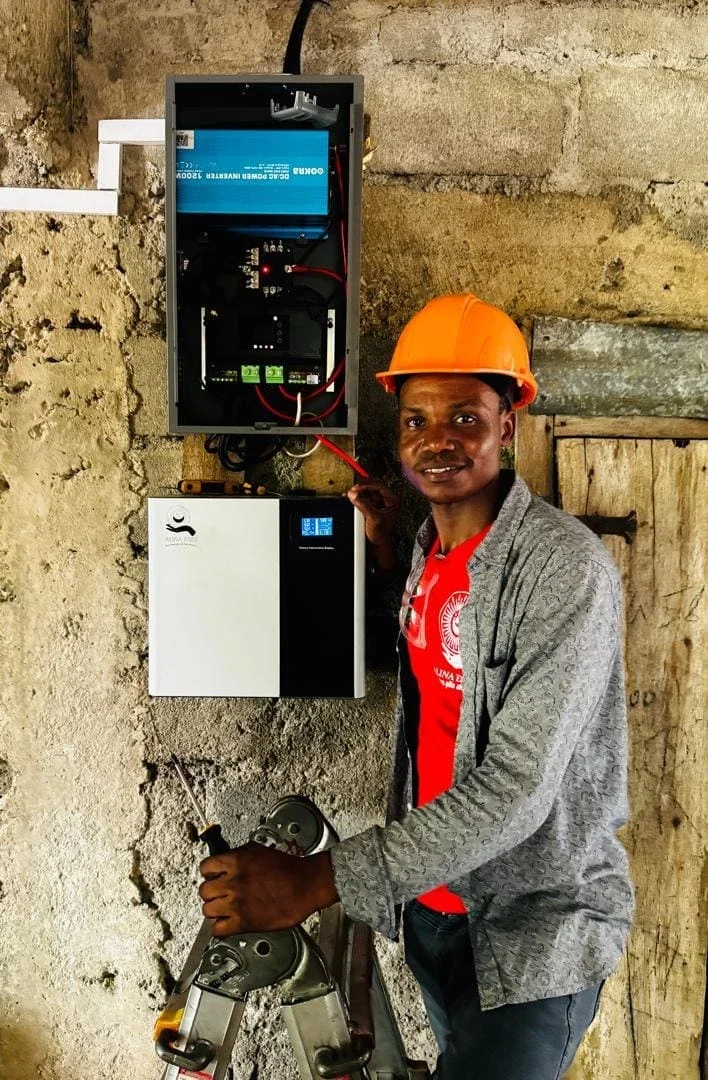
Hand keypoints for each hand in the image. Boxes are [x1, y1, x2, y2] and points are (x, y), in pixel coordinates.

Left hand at [199, 843, 338, 935]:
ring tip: (224, 908)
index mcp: (236, 862)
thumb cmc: (290, 868)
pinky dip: (221, 928)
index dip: (210, 873)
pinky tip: (228, 923)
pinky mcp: (244, 922)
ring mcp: (236, 903)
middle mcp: (232, 882)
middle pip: (204, 890)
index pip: (206, 867)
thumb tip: (229, 862)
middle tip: (220, 893)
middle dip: (211, 892)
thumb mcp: (259, 850)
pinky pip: (218, 930)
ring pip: (207, 910)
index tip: (214, 876)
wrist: (306, 884)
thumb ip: (239, 857)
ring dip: (215, 910)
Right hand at [347, 479, 400, 556]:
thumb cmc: (381, 535)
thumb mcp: (373, 518)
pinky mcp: (372, 507)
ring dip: (359, 492)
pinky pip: (364, 498)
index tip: (356, 489)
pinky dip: (357, 498)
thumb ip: (363, 505)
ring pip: (368, 492)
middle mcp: (387, 500)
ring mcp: (379, 503)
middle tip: (353, 489)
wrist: (378, 545)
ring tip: (351, 494)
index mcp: (393, 500)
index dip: (366, 486)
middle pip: (373, 486)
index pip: (379, 486)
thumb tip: (354, 494)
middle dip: (362, 487)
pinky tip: (352, 498)